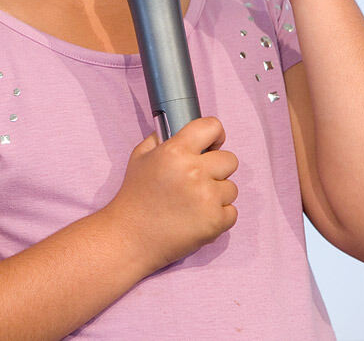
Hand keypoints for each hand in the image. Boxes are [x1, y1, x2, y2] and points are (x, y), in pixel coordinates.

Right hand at [105, 117, 238, 272]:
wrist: (131, 236)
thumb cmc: (135, 196)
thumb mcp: (140, 157)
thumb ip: (161, 139)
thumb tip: (181, 129)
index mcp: (175, 152)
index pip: (212, 126)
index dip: (215, 135)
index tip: (211, 145)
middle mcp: (194, 171)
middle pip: (230, 159)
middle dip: (216, 168)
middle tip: (197, 179)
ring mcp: (207, 198)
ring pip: (232, 187)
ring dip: (217, 193)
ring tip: (193, 202)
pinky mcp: (216, 221)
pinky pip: (232, 211)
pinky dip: (218, 215)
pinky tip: (197, 217)